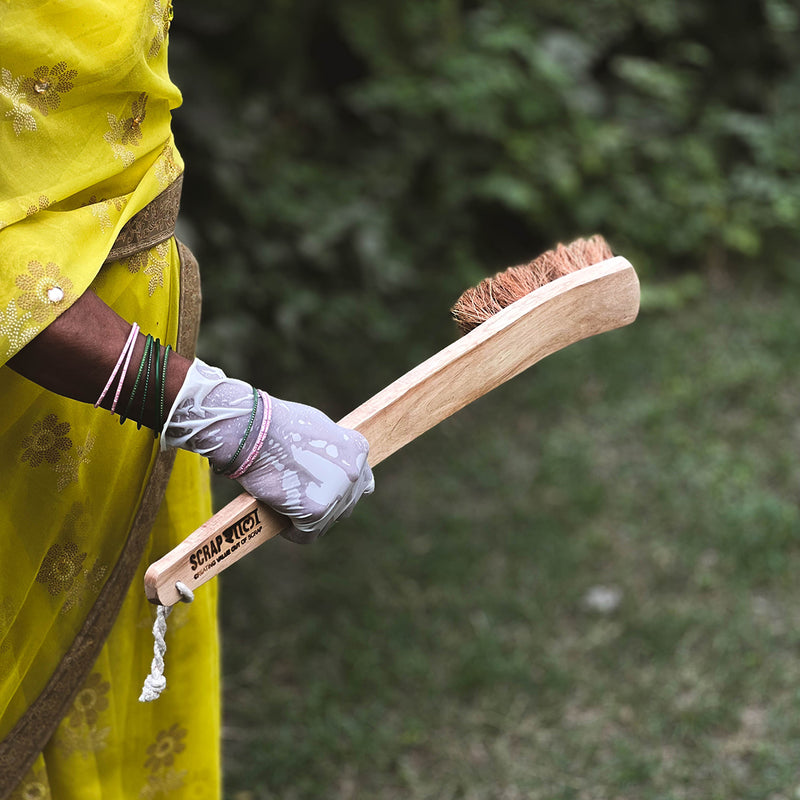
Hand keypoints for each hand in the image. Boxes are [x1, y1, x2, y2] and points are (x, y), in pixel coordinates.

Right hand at [163, 359, 373, 541]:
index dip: (339, 487)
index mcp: (357, 449)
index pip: (361, 481)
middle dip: (324, 503)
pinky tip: (278, 516)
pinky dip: (291, 531)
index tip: (321, 488)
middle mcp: (354, 472)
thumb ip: (332, 451)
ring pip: (326, 521)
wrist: (254, 431)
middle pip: (345, 504)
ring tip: (285, 503)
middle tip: (298, 497)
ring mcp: (337, 493)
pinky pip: (305, 535)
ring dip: (307, 518)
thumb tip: (333, 469)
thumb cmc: (277, 425)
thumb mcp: (317, 429)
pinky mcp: (316, 512)